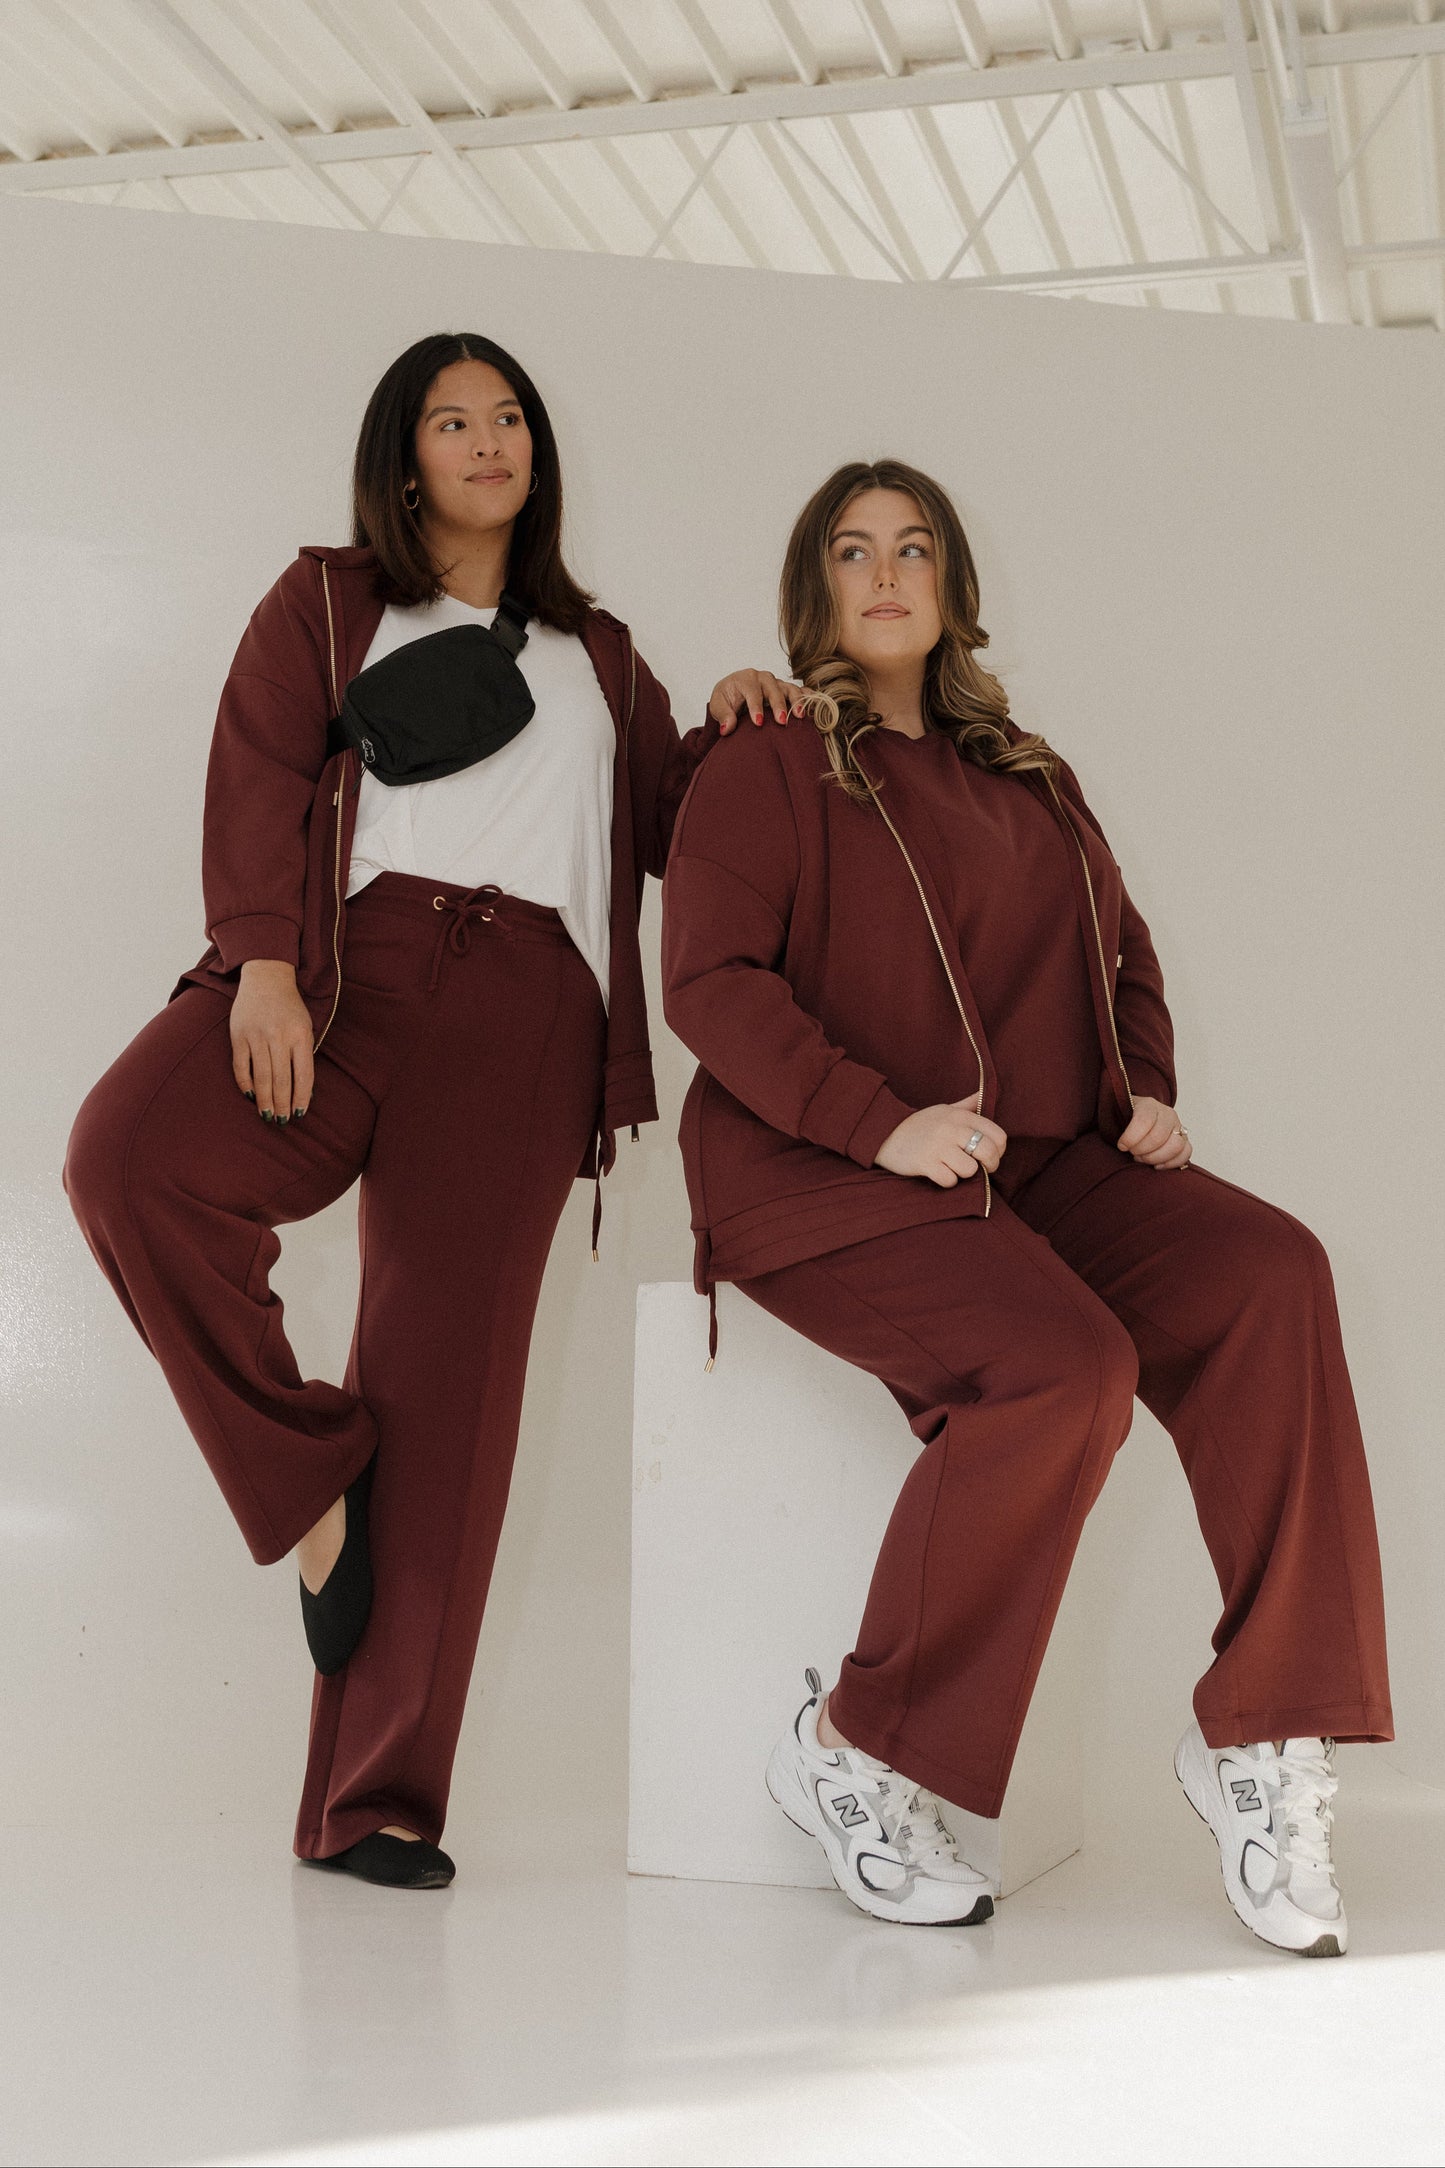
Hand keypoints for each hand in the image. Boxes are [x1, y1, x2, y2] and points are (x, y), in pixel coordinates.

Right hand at [231, 959, 314, 1122]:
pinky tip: (251, 1095)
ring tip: (267, 1115)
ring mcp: (257, 1036)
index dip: (301, 1097)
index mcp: (300, 1035)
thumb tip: (304, 1090)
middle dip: (282, 1104)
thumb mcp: (305, 1026)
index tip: (299, 1113)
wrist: (266, 978)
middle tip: (281, 1121)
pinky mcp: (238, 1035)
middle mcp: (279, 1037)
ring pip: (262, 1076)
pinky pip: (241, 1066)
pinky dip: (245, 1083)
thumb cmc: (290, 1007)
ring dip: (265, 1099)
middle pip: (281, 1079)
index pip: (303, 1075)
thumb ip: (304, 1054)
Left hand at [708, 669, 805, 733]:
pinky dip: (809, 697)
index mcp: (746, 678)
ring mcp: (778, 683)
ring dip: (796, 701)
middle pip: (774, 689)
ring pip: (790, 688)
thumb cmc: (727, 698)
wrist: (735, 693)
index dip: (756, 707)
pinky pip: (801, 691)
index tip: (758, 723)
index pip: (752, 691)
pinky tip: (816, 706)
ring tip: (799, 716)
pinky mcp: (787, 690)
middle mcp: (764, 678)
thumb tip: (727, 728)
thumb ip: (722, 715)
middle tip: (781, 722)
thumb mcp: (718, 705)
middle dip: (778, 705)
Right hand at [874, 1092, 1007, 1186]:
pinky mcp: (925, 1162)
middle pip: (988, 1152)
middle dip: (989, 1165)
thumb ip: (966, 1105)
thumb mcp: (943, 1109)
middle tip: (979, 1168)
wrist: (885, 1133)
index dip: (999, 1150)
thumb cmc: (919, 1125)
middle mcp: (952, 1128)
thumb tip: (982, 1094)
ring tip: (953, 1168)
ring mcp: (938, 1146)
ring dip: (963, 1174)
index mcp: (960, 1116)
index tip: (990, 1155)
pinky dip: (947, 1182)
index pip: (998, 1135)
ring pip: (970, 1169)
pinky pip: (949, 1180)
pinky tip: (939, 1173)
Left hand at [1117, 1095, 1191, 1169]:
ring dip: (1156, 1157)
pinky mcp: (1184, 1140)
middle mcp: (1167, 1113)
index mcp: (1149, 1104)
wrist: (1133, 1118)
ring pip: (1176, 1145)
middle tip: (1132, 1153)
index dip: (1131, 1137)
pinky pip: (1186, 1153)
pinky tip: (1156, 1166)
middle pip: (1159, 1136)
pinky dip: (1172, 1162)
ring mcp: (1178, 1126)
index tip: (1121, 1146)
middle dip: (1142, 1150)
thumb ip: (1116, 1122)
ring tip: (1142, 1159)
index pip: (1144, 1120)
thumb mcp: (1116, 1115)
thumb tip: (1121, 1144)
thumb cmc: (1123, 1119)